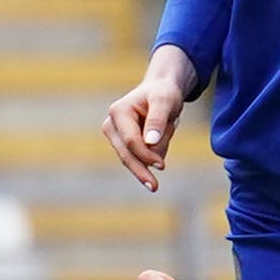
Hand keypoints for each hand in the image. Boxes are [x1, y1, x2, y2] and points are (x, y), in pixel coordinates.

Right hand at [102, 45, 193, 192]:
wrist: (161, 91)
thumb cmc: (163, 94)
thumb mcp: (165, 101)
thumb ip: (157, 120)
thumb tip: (151, 141)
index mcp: (118, 112)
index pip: (131, 141)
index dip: (146, 155)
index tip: (162, 166)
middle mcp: (111, 125)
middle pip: (126, 155)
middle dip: (142, 168)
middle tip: (154, 187)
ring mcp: (115, 136)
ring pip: (133, 159)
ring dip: (156, 152)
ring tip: (168, 127)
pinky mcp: (122, 144)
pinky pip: (139, 158)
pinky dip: (155, 153)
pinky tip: (164, 135)